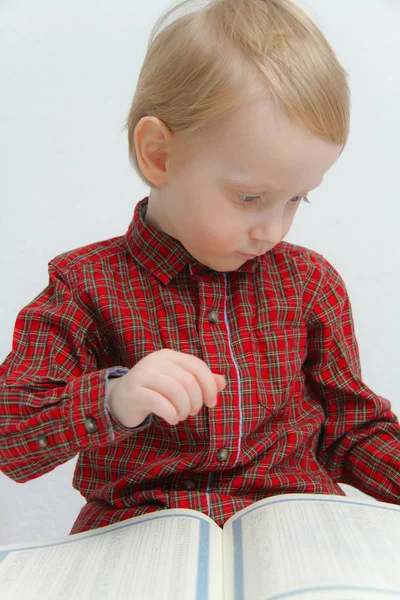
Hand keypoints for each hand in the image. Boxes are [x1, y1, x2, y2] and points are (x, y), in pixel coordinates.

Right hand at [107, 348, 226, 427]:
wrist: (120, 399)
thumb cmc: (154, 391)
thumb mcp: (178, 382)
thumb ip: (200, 381)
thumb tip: (222, 382)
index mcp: (169, 356)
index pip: (198, 366)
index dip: (209, 386)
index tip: (211, 403)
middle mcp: (156, 361)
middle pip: (188, 380)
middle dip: (196, 401)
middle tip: (192, 412)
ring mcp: (143, 375)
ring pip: (175, 391)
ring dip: (184, 408)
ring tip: (182, 416)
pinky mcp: (133, 392)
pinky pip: (159, 403)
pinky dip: (171, 414)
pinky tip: (172, 419)